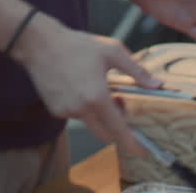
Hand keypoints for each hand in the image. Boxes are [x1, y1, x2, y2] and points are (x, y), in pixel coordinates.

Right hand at [13, 15, 161, 158]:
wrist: (38, 43)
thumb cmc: (76, 44)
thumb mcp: (111, 51)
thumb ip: (136, 71)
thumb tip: (157, 84)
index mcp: (97, 97)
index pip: (119, 130)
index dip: (133, 144)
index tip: (144, 152)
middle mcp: (81, 109)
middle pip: (105, 134)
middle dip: (117, 126)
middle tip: (119, 101)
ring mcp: (65, 111)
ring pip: (90, 123)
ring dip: (99, 113)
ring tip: (96, 87)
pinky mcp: (54, 109)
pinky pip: (75, 115)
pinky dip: (82, 107)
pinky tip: (78, 86)